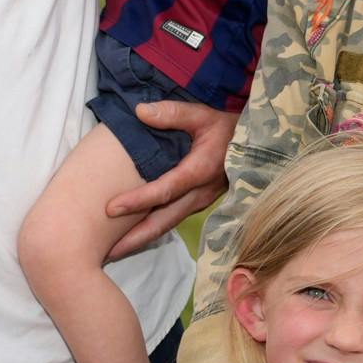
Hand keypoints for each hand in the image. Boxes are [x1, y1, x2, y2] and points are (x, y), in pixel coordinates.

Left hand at [103, 99, 235, 258]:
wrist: (256, 146)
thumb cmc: (227, 128)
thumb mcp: (203, 114)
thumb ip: (173, 112)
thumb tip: (140, 111)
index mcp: (199, 171)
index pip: (164, 190)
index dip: (138, 200)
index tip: (111, 209)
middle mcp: (200, 193)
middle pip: (163, 220)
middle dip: (134, 238)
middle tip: (106, 251)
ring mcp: (200, 202)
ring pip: (167, 225)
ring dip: (141, 239)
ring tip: (114, 251)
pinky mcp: (197, 204)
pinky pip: (171, 220)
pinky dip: (152, 230)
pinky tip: (134, 235)